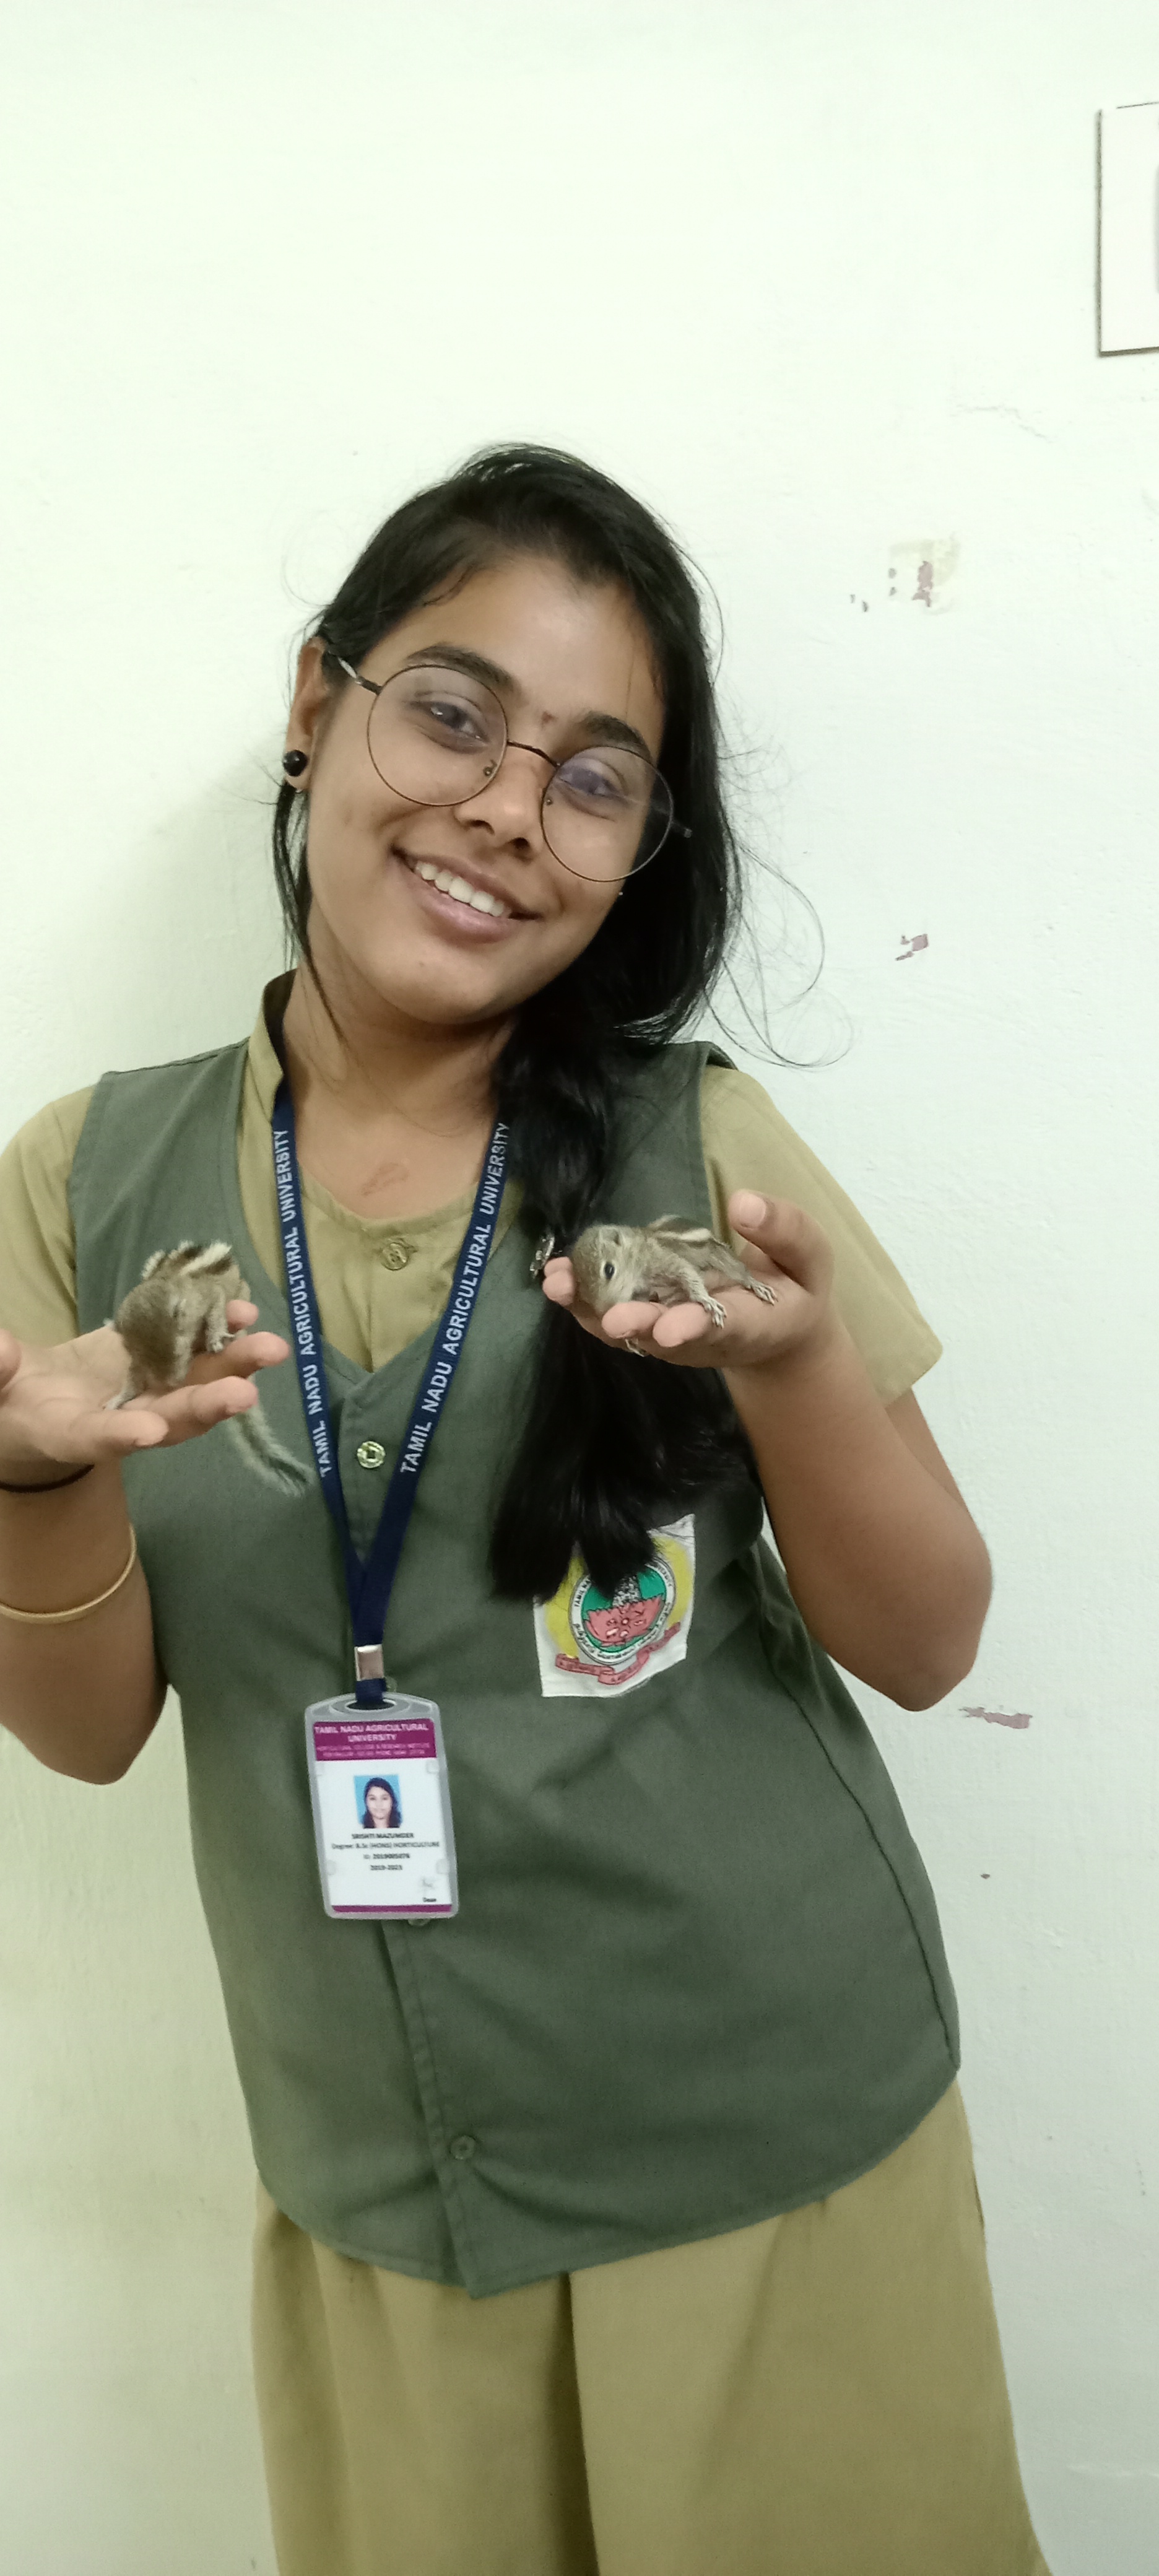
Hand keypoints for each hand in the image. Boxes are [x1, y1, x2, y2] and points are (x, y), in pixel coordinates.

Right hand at [0, 1304, 289, 1483]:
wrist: (29, 1399)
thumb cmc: (8, 1402)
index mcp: (71, 1434)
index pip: (97, 1438)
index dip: (122, 1435)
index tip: (146, 1431)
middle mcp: (121, 1419)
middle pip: (170, 1418)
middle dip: (207, 1405)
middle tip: (245, 1393)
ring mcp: (145, 1390)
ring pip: (195, 1384)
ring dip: (233, 1367)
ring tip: (268, 1346)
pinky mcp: (154, 1360)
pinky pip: (191, 1349)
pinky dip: (219, 1332)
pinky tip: (243, 1313)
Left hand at [541, 1192, 837, 1374]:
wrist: (779, 1333)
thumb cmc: (797, 1289)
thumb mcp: (810, 1257)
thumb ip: (784, 1231)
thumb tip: (745, 1204)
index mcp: (753, 1323)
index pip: (722, 1326)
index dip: (693, 1327)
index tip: (670, 1328)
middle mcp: (705, 1337)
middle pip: (665, 1335)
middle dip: (636, 1324)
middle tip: (610, 1318)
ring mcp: (673, 1335)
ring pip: (631, 1330)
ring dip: (592, 1310)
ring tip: (559, 1285)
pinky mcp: (652, 1323)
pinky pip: (615, 1316)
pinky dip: (584, 1300)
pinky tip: (557, 1277)